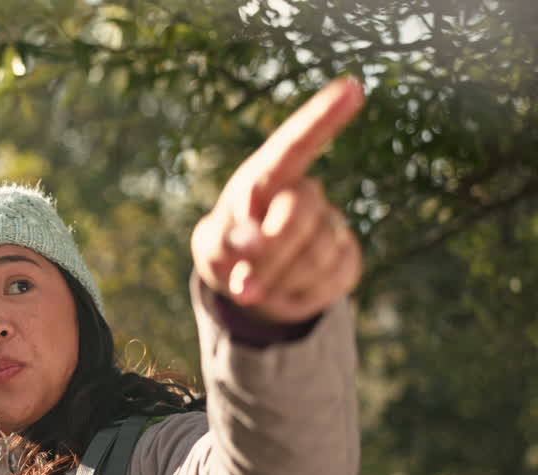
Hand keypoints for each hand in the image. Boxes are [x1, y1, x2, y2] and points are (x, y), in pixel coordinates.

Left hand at [191, 76, 365, 324]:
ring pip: (317, 252)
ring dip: (281, 279)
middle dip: (270, 251)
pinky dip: (299, 296)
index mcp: (265, 178)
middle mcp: (302, 193)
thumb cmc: (226, 253)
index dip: (322, 116)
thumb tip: (251, 245)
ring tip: (261, 282)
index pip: (295, 144)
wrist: (247, 287)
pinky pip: (331, 280)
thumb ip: (226, 243)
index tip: (353, 86)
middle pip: (299, 211)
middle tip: (243, 284)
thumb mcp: (213, 248)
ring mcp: (329, 224)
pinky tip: (285, 289)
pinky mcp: (347, 258)